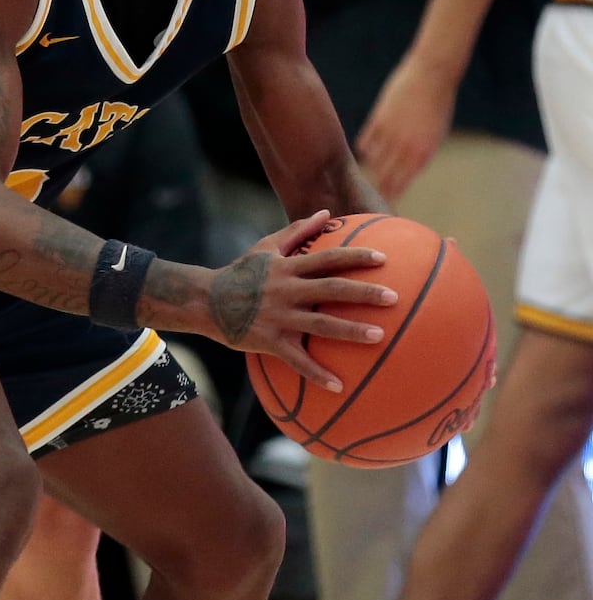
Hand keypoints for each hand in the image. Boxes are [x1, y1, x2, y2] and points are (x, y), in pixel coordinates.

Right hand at [207, 210, 396, 391]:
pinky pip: (296, 360)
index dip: (355, 258)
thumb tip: (328, 212)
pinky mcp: (269, 341)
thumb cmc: (241, 272)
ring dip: (349, 331)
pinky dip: (317, 374)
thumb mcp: (266, 247)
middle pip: (330, 290)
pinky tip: (339, 386)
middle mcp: (286, 291)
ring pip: (319, 326)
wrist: (205, 301)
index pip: (327, 259)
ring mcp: (278, 317)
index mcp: (288, 268)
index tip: (383, 260)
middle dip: (362, 293)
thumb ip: (298, 231)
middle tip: (393, 298)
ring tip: (379, 337)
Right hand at [358, 55, 456, 199]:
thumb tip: (405, 170)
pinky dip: (366, 149)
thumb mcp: (436, 135)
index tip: (384, 204)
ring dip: (370, 169)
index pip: (400, 185)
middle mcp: (404, 149)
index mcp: (422, 155)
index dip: (390, 196)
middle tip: (368, 196)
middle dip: (377, 188)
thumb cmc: (439, 105)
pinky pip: (365, 143)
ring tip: (363, 176)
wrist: (432, 75)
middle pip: (383, 177)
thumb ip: (420, 154)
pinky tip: (366, 152)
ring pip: (372, 162)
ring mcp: (389, 135)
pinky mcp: (377, 120)